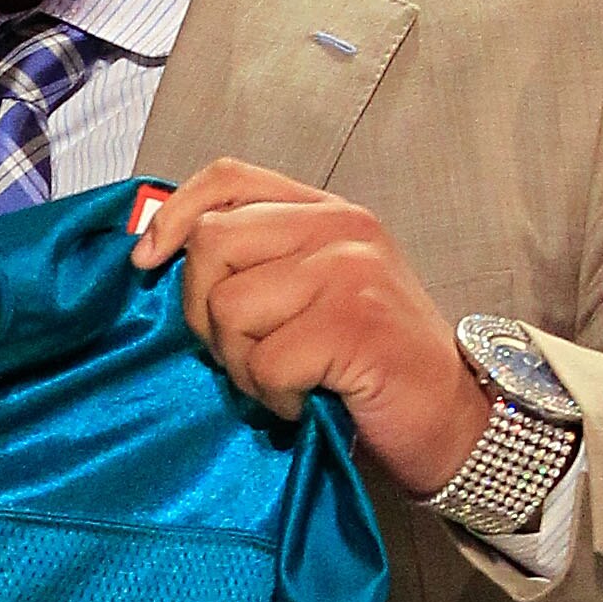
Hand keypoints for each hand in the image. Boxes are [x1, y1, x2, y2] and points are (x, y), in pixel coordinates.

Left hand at [130, 157, 490, 498]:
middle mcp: (341, 228)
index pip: (228, 178)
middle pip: (212, 244)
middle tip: (241, 353)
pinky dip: (272, 397)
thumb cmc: (373, 366)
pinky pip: (263, 361)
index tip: (147, 260)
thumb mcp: (316, 293)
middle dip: (203, 311)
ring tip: (283, 381)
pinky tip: (304, 401)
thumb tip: (160, 254)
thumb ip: (260, 260)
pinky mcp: (354, 324)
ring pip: (229, 308)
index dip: (173, 215)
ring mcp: (350, 272)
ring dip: (240, 364)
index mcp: (327, 212)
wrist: (456, 423)